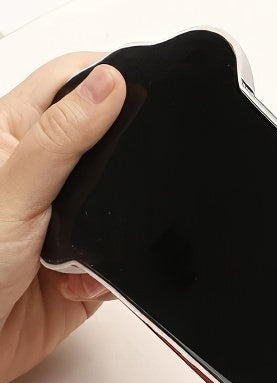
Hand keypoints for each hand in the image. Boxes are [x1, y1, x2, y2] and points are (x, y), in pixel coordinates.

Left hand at [0, 54, 125, 382]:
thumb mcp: (14, 189)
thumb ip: (63, 138)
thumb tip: (109, 86)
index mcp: (15, 138)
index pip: (71, 86)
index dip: (109, 83)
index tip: (141, 97)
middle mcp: (42, 179)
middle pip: (110, 153)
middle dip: (125, 177)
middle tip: (109, 196)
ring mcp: (65, 227)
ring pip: (123, 216)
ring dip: (116, 240)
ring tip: (83, 253)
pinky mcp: (85, 274)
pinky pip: (124, 268)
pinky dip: (114, 280)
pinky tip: (79, 286)